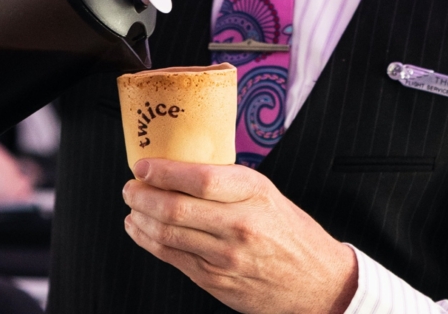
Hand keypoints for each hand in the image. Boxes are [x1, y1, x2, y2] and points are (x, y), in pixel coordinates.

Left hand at [122, 159, 357, 313]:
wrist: (317, 282)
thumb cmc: (289, 232)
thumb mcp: (266, 194)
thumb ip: (227, 182)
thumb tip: (178, 167)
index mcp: (254, 194)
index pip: (201, 178)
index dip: (164, 171)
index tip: (144, 165)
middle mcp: (240, 225)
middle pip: (175, 208)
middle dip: (142, 195)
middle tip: (130, 187)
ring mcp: (226, 257)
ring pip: (167, 234)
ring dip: (139, 218)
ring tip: (132, 207)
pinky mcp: (216, 281)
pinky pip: (172, 257)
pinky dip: (148, 241)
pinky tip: (139, 230)